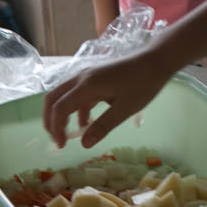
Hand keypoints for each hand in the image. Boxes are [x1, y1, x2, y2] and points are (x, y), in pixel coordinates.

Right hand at [43, 47, 175, 149]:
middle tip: (58, 140)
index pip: (60, 108)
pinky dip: (75, 110)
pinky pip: (76, 95)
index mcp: (86, 86)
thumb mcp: (124, 109)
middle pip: (53, 99)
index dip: (56, 129)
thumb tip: (84, 144)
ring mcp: (86, 76)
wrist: (155, 61)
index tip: (62, 146)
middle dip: (51, 121)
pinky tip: (85, 123)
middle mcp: (81, 78)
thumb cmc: (143, 84)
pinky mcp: (93, 78)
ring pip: (63, 96)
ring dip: (61, 115)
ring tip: (68, 135)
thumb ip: (102, 126)